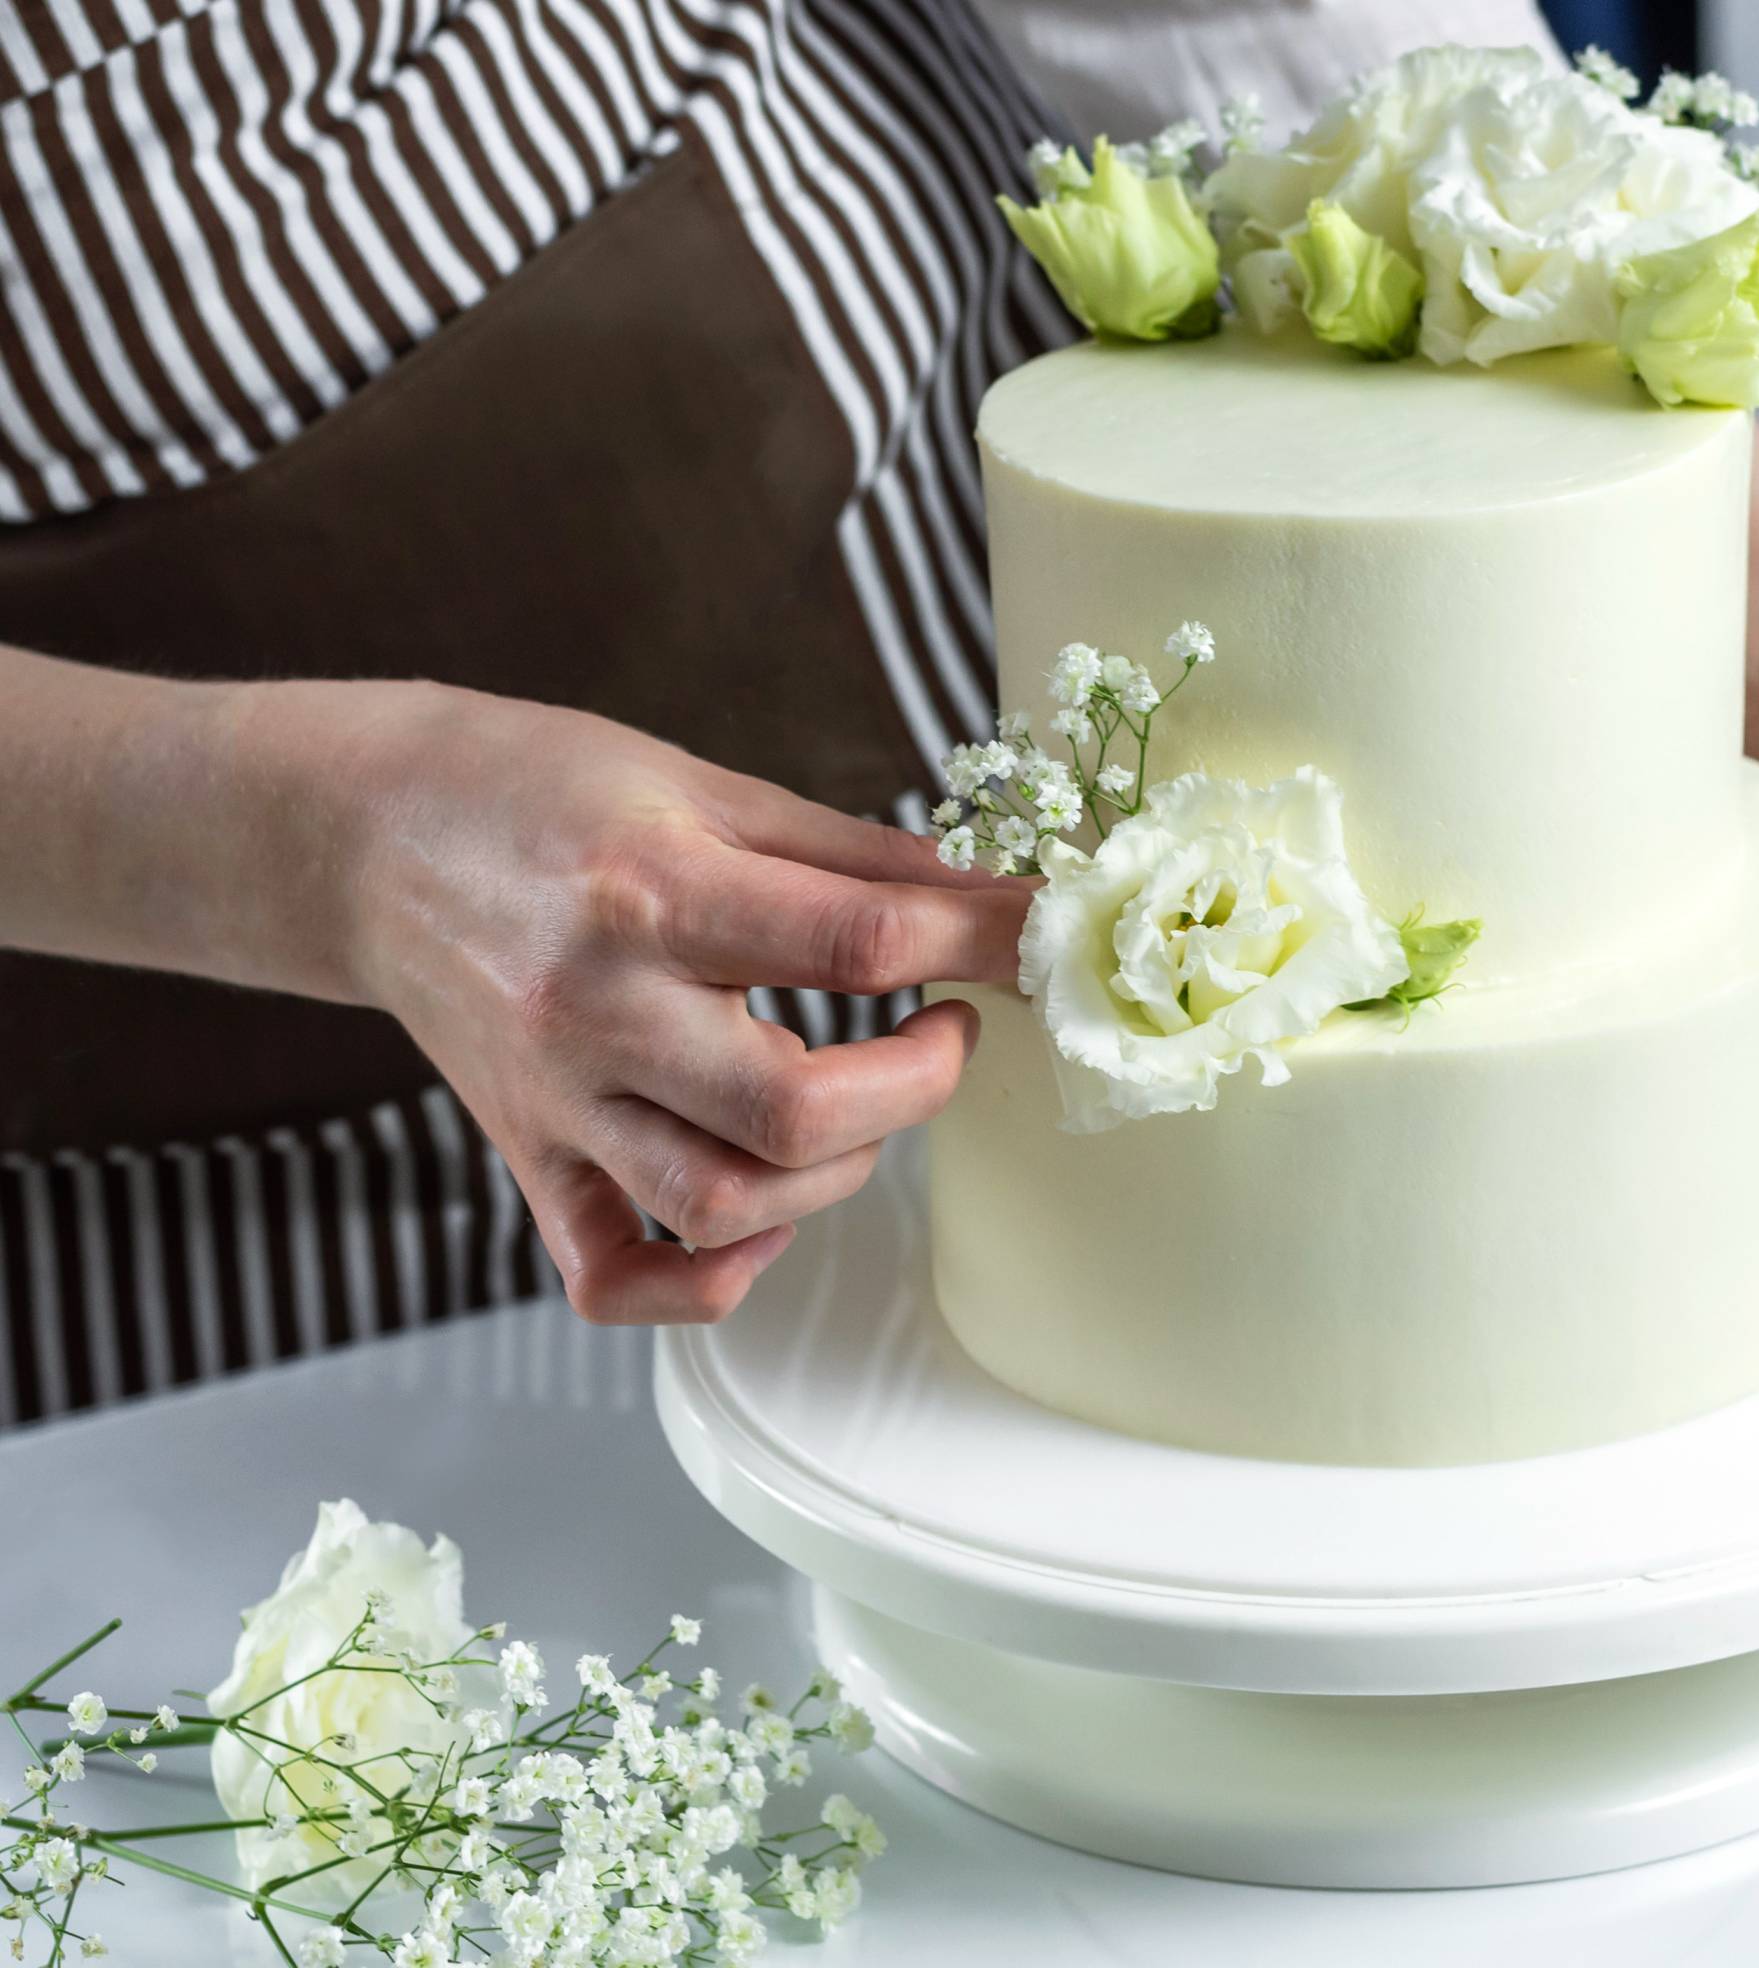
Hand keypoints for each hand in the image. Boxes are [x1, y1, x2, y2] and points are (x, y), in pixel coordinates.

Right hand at [338, 685, 1024, 1322]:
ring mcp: (557, 1104)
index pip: (856, 944)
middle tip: (948, 1030)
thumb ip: (850, 856)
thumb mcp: (702, 786)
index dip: (981, 942)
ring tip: (867, 1101)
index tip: (1038, 937)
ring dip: (840, 1173)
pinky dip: (713, 1275)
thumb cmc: (537, 793)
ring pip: (723, 1204)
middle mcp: (598, 1012)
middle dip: (918, 1083)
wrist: (361, 838)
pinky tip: (767, 1213)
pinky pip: (620, 1279)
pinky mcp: (528, 1162)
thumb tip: (988, 893)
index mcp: (652, 894)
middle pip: (795, 1111)